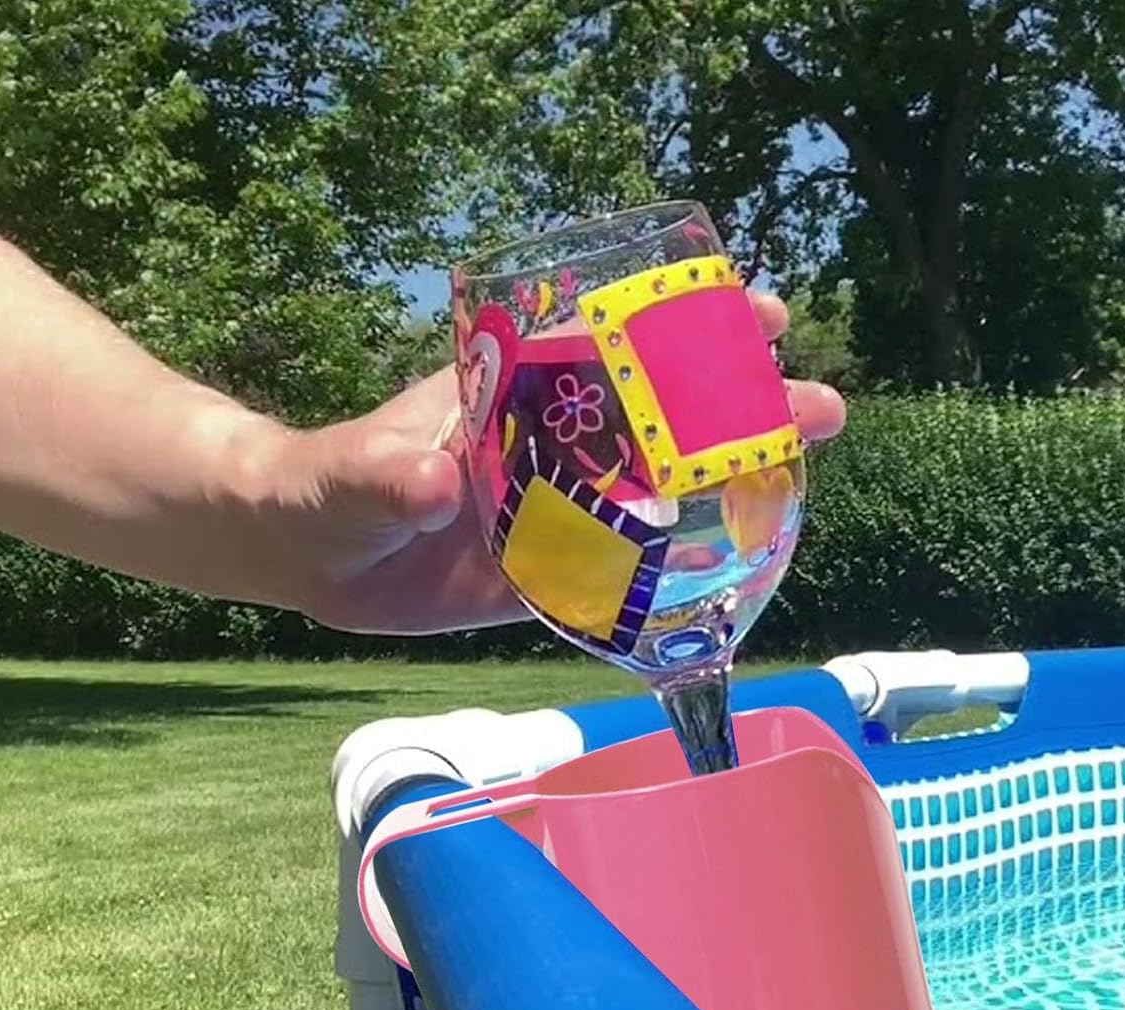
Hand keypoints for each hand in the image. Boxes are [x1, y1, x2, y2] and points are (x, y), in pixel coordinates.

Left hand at [283, 291, 846, 634]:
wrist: (304, 554)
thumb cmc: (323, 489)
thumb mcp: (352, 476)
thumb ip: (386, 475)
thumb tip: (435, 480)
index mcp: (512, 395)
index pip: (612, 344)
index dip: (686, 326)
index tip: (757, 314)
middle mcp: (547, 446)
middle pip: (656, 417)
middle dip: (737, 405)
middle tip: (820, 405)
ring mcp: (553, 510)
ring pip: (653, 493)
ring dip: (724, 486)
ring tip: (802, 480)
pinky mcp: (543, 573)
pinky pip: (619, 574)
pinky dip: (670, 575)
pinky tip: (729, 580)